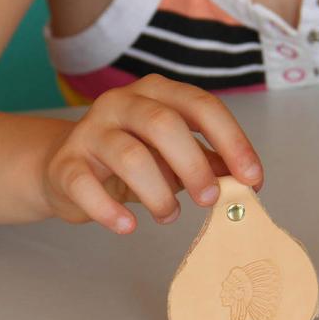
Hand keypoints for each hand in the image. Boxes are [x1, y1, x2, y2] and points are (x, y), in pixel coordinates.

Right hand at [43, 74, 262, 233]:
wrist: (66, 169)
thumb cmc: (127, 161)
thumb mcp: (171, 156)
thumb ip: (206, 161)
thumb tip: (246, 180)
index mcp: (155, 94)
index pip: (200, 106)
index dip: (231, 141)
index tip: (252, 178)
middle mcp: (121, 104)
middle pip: (163, 125)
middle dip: (194, 166)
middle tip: (209, 200)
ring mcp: (89, 132)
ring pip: (129, 157)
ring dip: (158, 194)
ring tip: (168, 216)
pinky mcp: (66, 165)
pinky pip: (87, 187)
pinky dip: (111, 211)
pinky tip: (128, 226)